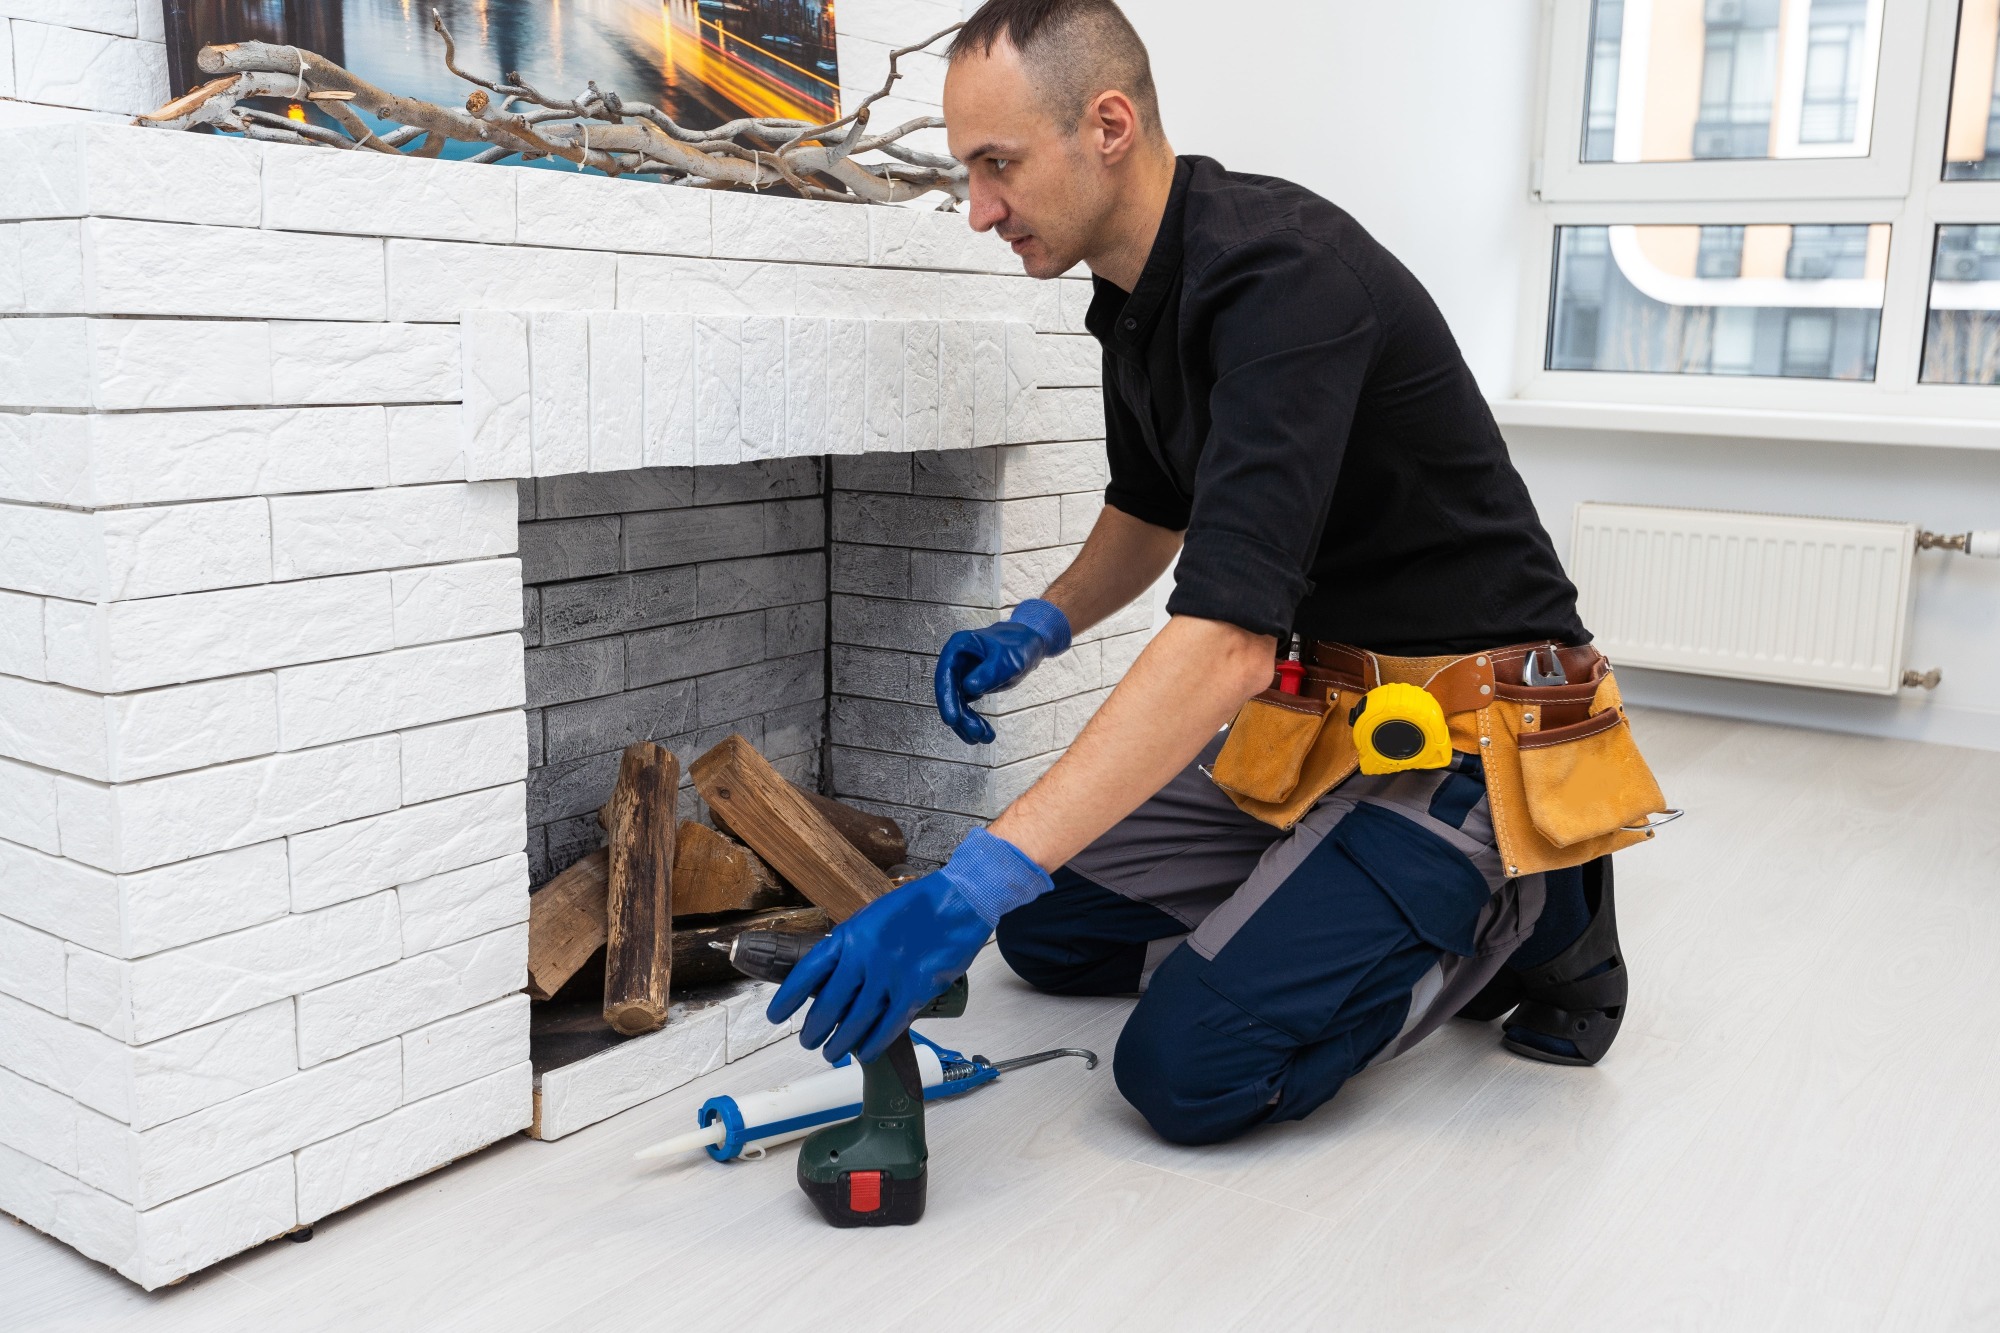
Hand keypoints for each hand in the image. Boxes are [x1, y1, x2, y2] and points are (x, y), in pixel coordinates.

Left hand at [768, 829, 1053, 1062]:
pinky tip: (864, 1052)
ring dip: (839, 1043)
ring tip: (830, 1053)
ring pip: (854, 1022)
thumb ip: (851, 944)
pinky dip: (873, 1044)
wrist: (960, 901)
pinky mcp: (915, 991)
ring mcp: (889, 975)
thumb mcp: (873, 916)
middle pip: (827, 1005)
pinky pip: (888, 1026)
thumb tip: (831, 976)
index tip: (775, 1016)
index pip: (806, 972)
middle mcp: (863, 956)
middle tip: (808, 1041)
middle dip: (814, 1029)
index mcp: (849, 934)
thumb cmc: (918, 905)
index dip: (787, 998)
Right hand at [934, 598, 1071, 744]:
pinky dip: (974, 721)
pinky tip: (985, 734)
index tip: (951, 719)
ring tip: (985, 738)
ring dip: (968, 723)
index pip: (945, 675)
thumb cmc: (1017, 646)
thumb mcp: (1008, 659)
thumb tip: (969, 689)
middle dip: (961, 716)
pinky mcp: (969, 687)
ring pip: (957, 704)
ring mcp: (960, 675)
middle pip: (950, 693)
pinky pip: (966, 708)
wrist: (1027, 645)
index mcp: (958, 647)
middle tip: (976, 734)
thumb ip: (990, 672)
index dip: (947, 698)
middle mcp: (954, 662)